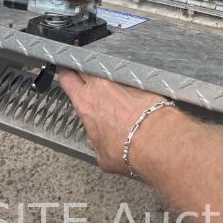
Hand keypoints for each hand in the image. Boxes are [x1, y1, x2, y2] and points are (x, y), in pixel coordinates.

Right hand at [58, 69, 174, 174]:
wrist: (156, 139)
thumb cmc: (128, 149)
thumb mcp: (103, 155)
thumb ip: (95, 144)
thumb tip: (95, 142)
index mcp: (86, 102)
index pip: (68, 78)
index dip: (66, 74)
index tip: (66, 74)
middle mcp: (101, 86)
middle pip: (86, 67)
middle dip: (83, 68)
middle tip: (84, 74)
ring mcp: (121, 80)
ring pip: (108, 70)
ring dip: (107, 76)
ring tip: (111, 86)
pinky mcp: (141, 81)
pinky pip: (129, 76)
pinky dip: (128, 82)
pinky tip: (132, 92)